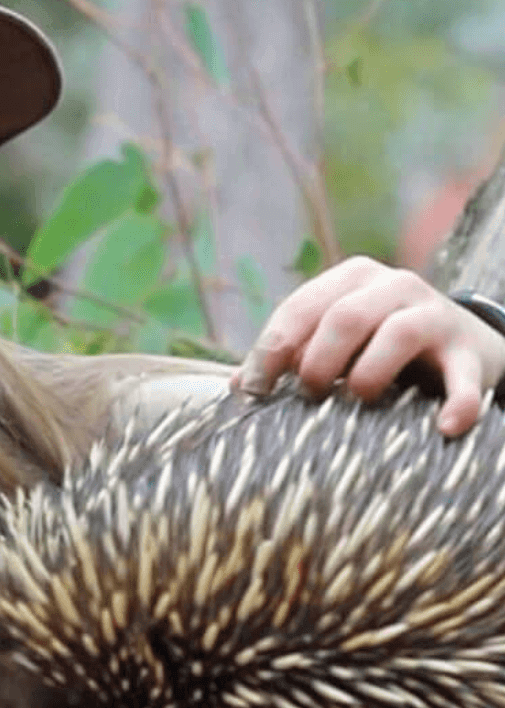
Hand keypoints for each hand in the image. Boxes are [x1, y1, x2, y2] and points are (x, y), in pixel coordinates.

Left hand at [232, 256, 504, 435]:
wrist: (465, 344)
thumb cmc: (378, 344)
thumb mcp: (336, 340)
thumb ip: (291, 355)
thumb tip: (237, 385)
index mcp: (350, 279)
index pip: (298, 310)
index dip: (269, 351)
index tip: (252, 390)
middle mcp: (393, 286)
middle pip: (345, 316)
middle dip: (318, 360)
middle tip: (310, 394)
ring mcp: (435, 315)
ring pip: (399, 333)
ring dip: (370, 373)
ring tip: (359, 399)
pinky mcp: (470, 352)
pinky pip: (464, 377)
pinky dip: (457, 403)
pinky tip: (443, 428)